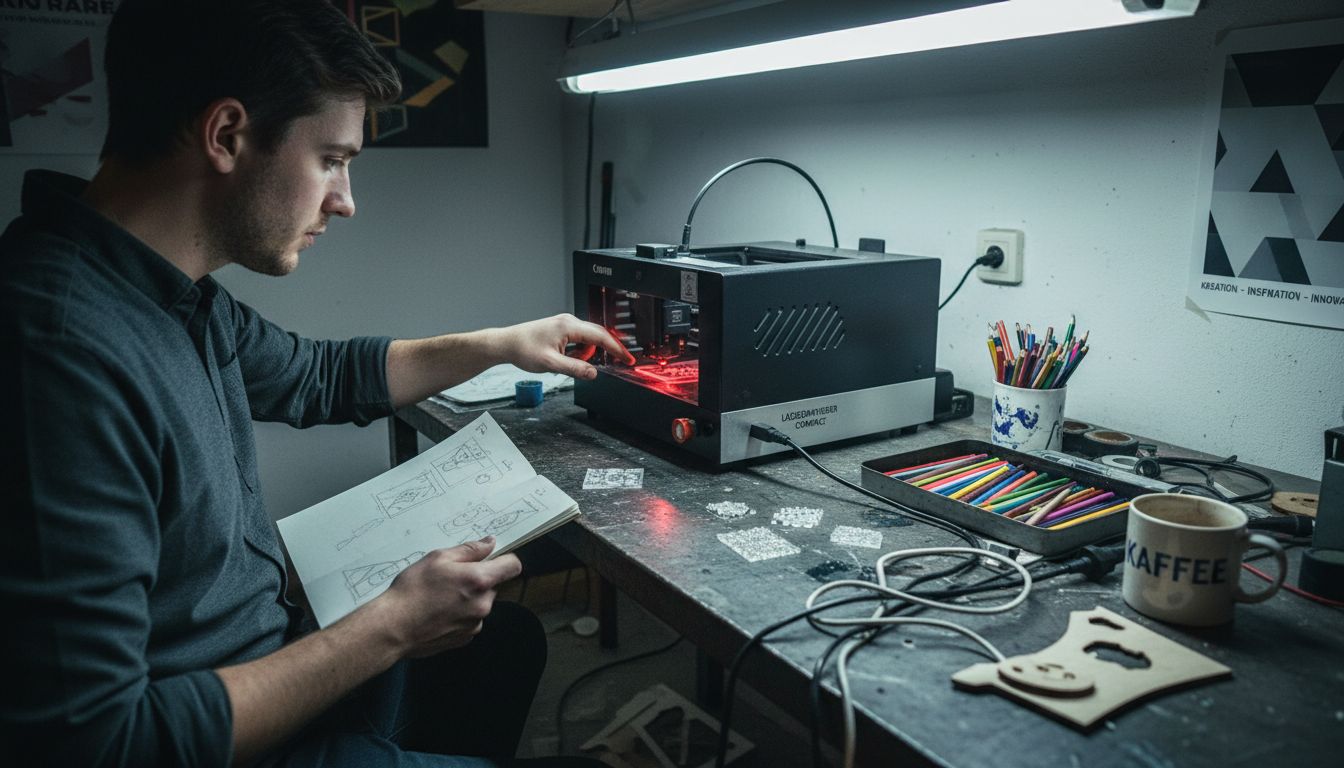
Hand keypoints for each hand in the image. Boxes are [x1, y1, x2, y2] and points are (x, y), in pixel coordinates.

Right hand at [375, 537, 521, 657]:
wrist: (393, 628)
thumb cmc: (412, 590)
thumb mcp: (437, 558)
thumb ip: (469, 550)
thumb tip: (490, 543)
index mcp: (480, 580)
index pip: (513, 566)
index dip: (505, 559)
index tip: (492, 558)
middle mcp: (483, 604)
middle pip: (493, 586)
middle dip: (478, 580)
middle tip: (451, 578)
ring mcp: (475, 624)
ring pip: (480, 604)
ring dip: (468, 599)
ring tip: (440, 598)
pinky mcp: (465, 639)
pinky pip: (470, 621)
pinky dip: (459, 616)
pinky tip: (438, 613)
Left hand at [494, 313, 634, 379]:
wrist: (507, 343)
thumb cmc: (524, 349)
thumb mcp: (551, 364)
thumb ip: (574, 368)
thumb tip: (593, 373)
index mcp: (568, 326)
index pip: (600, 337)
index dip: (616, 349)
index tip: (627, 358)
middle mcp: (568, 321)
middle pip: (597, 334)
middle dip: (609, 349)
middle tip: (621, 361)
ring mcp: (565, 324)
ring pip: (587, 339)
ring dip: (587, 353)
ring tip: (569, 364)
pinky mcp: (561, 329)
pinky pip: (579, 340)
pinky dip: (579, 351)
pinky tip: (566, 359)